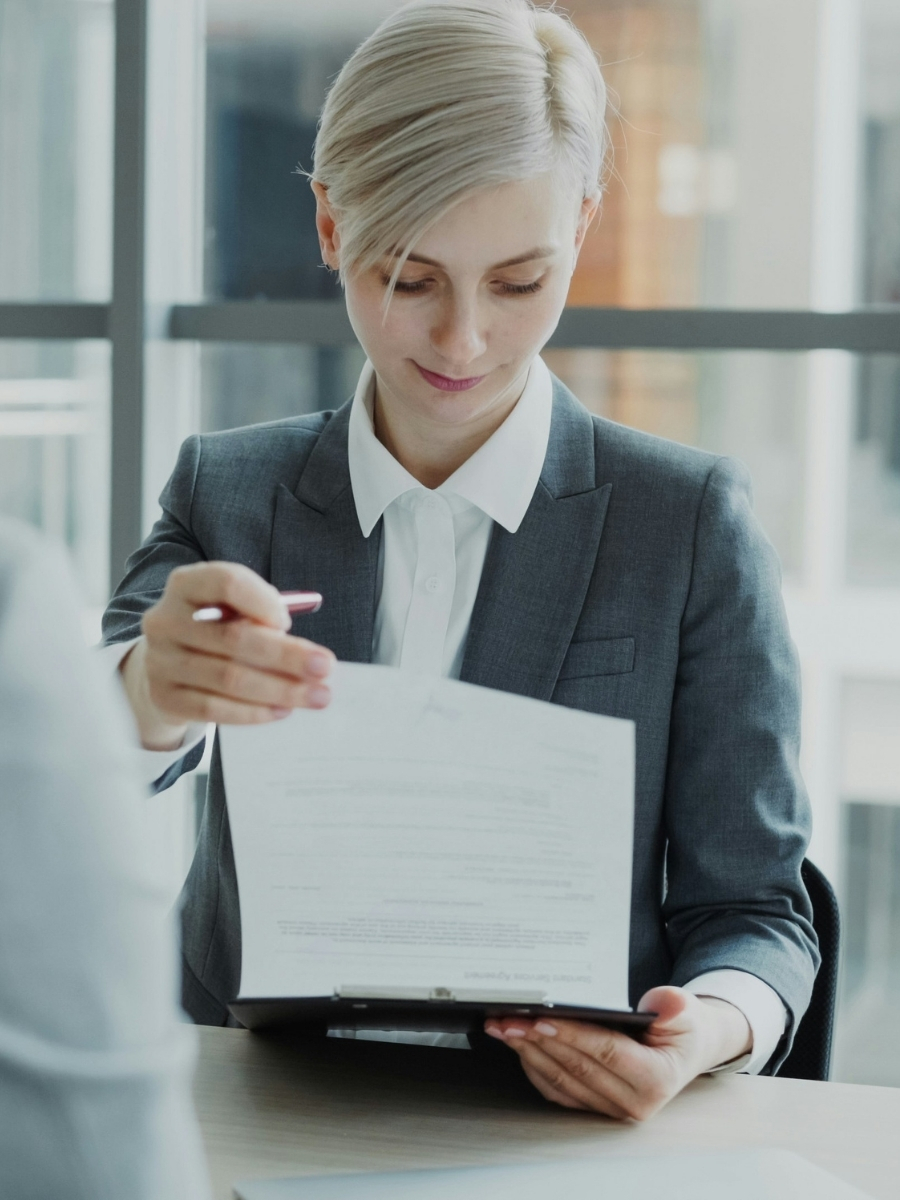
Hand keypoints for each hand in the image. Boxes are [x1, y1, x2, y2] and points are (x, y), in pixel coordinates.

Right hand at [120, 561, 333, 749]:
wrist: (166, 664)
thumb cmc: (213, 629)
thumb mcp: (231, 609)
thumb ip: (262, 615)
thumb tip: (308, 651)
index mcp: (186, 585)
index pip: (226, 582)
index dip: (263, 601)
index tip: (288, 623)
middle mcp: (166, 620)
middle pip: (234, 637)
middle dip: (287, 655)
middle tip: (324, 668)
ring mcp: (161, 660)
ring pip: (229, 678)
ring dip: (280, 689)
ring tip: (315, 695)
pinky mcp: (164, 697)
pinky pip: (214, 709)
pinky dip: (254, 711)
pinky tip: (282, 710)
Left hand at [484, 986, 750, 1120]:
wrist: (685, 1048)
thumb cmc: (682, 1027)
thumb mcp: (686, 1011)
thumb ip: (675, 1007)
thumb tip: (660, 1005)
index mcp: (655, 1080)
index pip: (607, 1053)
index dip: (572, 1036)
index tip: (541, 1019)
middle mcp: (632, 1102)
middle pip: (575, 1067)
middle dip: (537, 1040)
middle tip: (508, 1018)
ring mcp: (610, 1108)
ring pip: (559, 1079)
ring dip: (526, 1052)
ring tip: (502, 1026)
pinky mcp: (592, 1105)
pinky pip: (555, 1088)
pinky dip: (532, 1065)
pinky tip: (517, 1043)